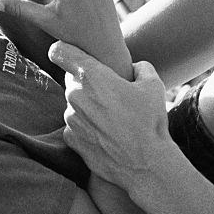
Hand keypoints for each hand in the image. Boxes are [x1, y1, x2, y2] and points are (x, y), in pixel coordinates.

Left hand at [52, 42, 172, 188]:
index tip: (68, 52)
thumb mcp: (154, 86)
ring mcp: (71, 118)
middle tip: (109, 94)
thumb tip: (134, 67)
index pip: (60, 51)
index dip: (62, 49)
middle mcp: (76, 95)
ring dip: (86, 106)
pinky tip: (105, 133)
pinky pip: (73, 125)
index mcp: (92, 76)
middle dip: (86, 83)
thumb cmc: (150, 122)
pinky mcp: (71, 139)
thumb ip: (140, 68)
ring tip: (112, 117)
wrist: (145, 164)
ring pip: (73, 103)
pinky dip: (85, 126)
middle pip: (71, 79)